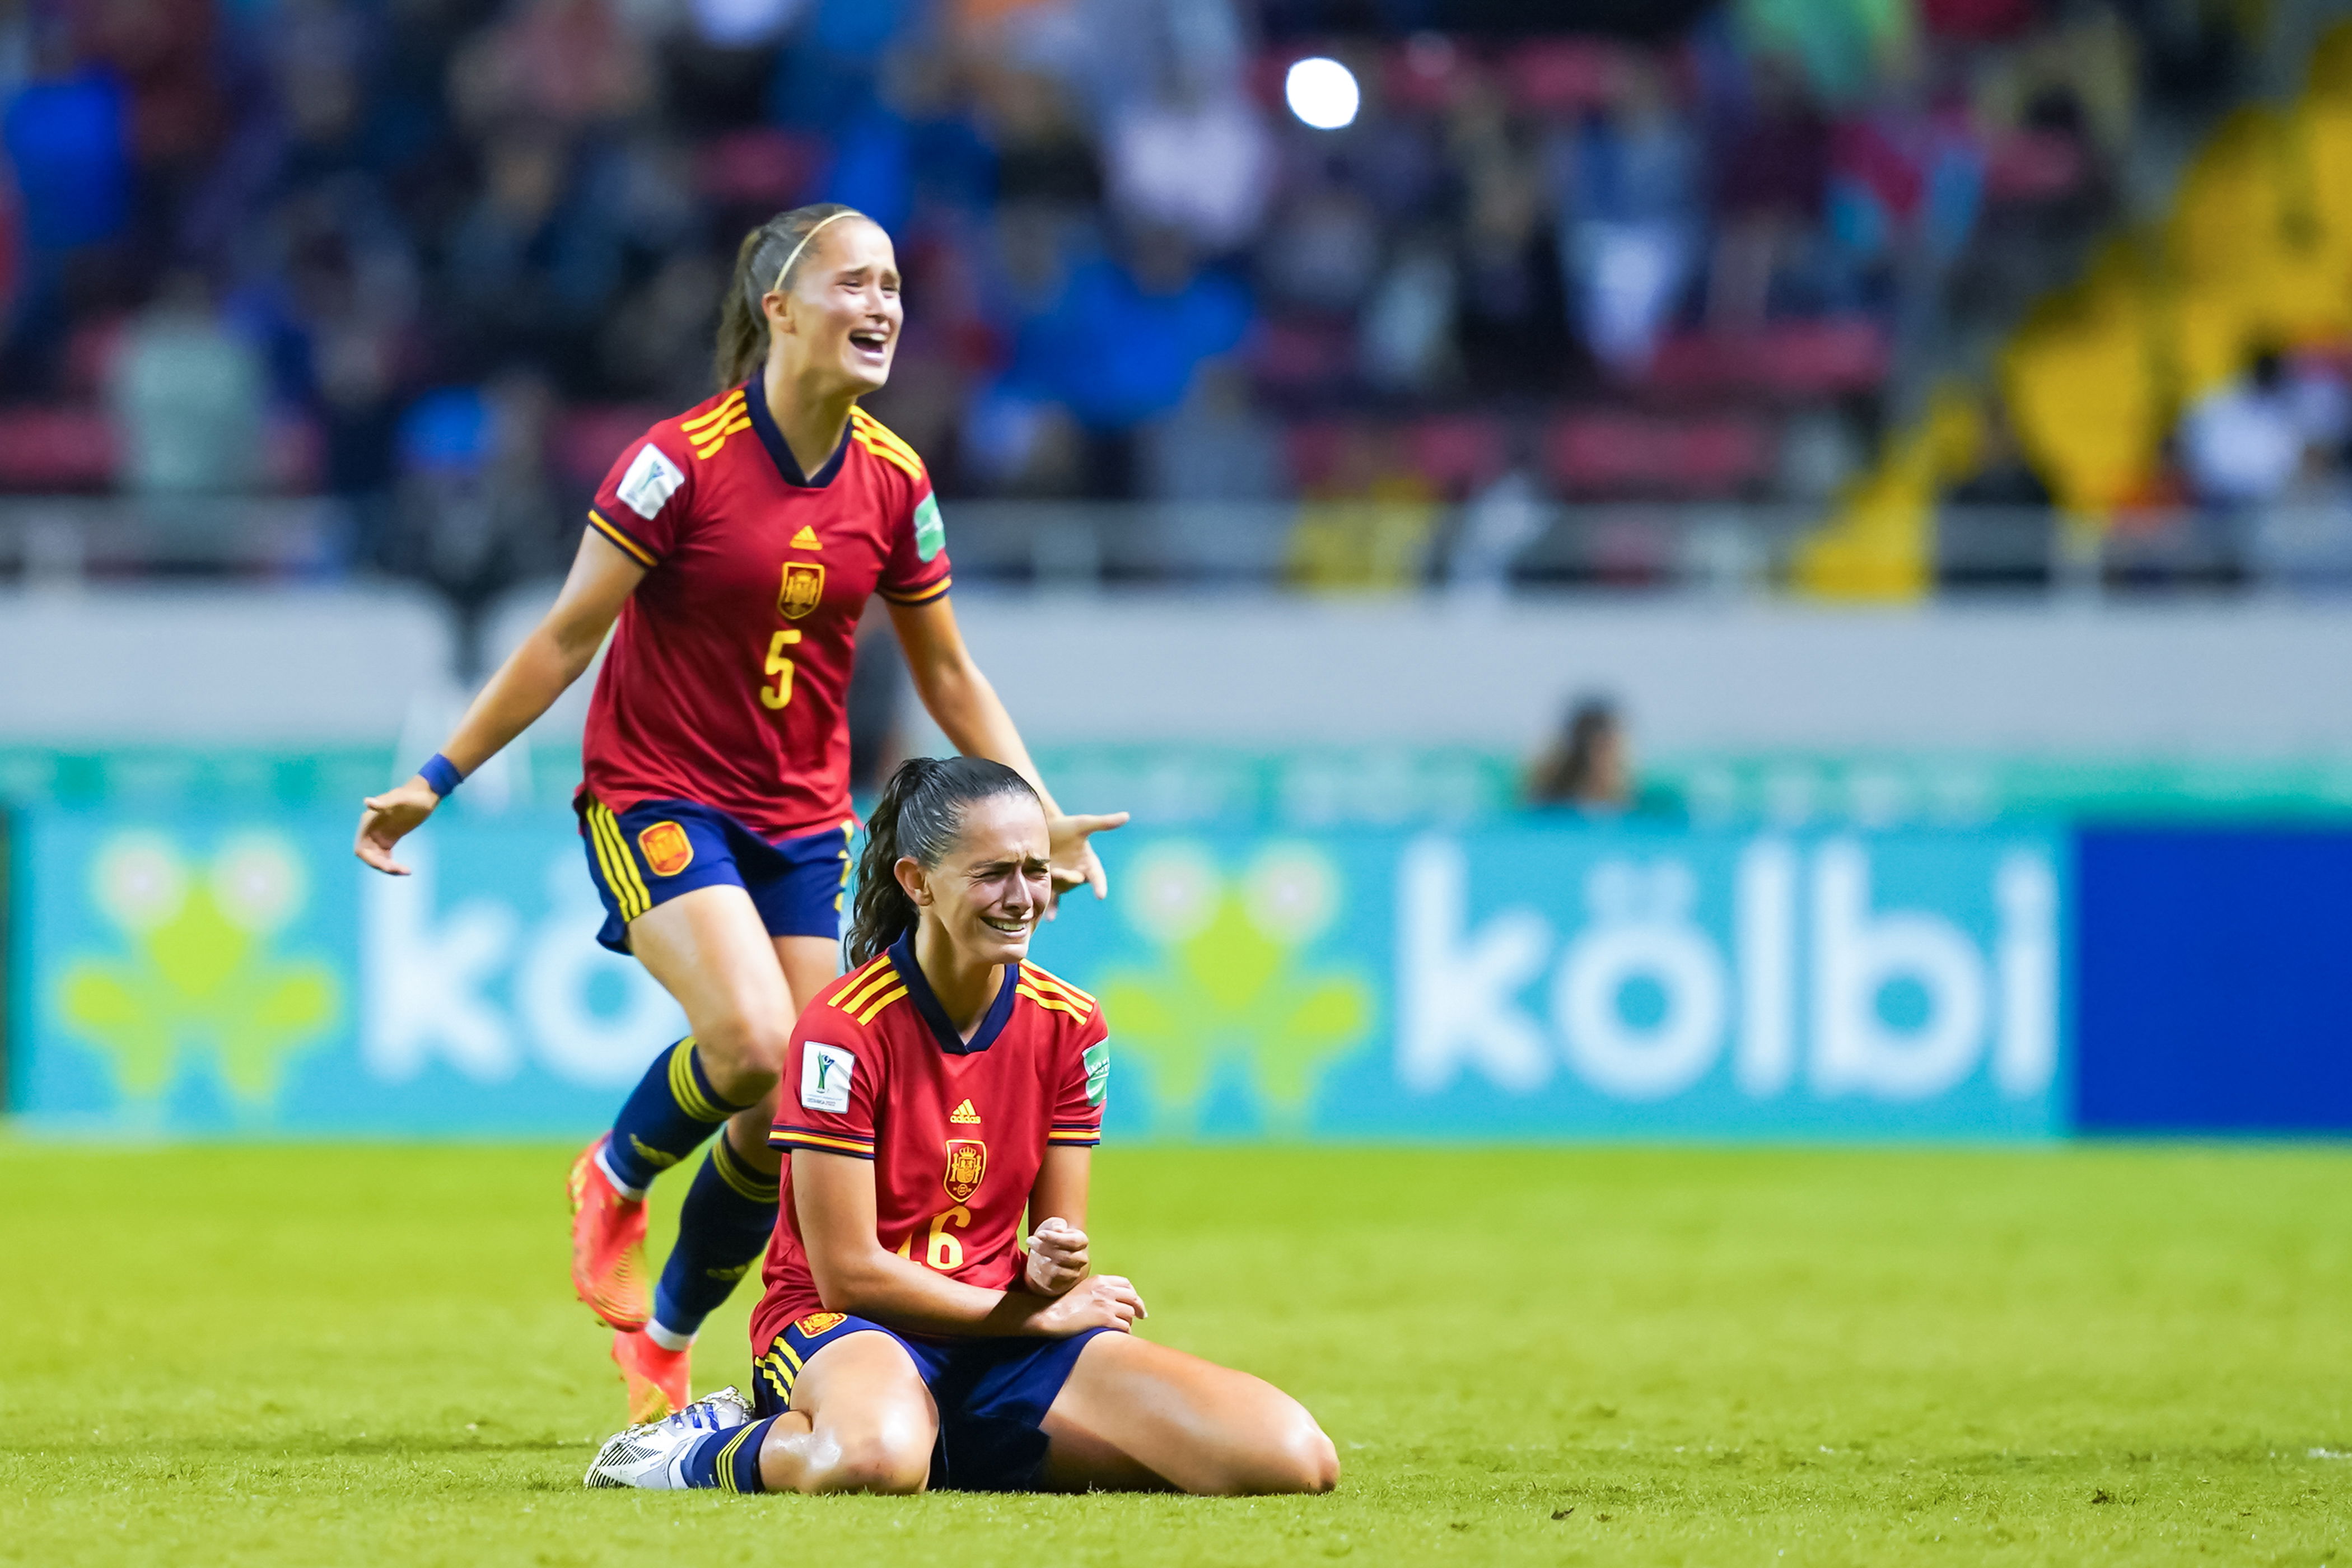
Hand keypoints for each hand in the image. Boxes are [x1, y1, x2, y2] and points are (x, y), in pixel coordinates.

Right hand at [354, 777, 443, 874]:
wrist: (425, 794)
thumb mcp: (401, 799)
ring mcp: (380, 836)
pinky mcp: (389, 839)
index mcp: (369, 822)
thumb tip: (367, 802)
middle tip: (400, 870)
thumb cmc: (413, 795)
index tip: (386, 866)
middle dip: (381, 865)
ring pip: (378, 859)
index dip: (370, 860)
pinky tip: (405, 869)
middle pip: (369, 856)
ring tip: (406, 871)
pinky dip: (393, 864)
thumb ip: (384, 803)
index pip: (361, 848)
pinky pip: (386, 857)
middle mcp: (371, 831)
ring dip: (388, 868)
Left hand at [1024, 1216, 1088, 1296]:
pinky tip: (1036, 1261)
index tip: (1040, 1234)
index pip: (1074, 1241)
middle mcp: (1081, 1258)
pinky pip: (1051, 1277)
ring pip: (1057, 1268)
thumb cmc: (1051, 1240)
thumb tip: (1059, 1229)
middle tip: (1030, 1240)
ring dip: (1041, 1258)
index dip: (1056, 1238)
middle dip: (1044, 1248)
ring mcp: (1074, 1272)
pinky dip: (1041, 1269)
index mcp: (1081, 1241)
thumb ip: (1055, 1224)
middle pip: (1065, 1256)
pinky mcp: (1064, 1283)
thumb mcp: (1051, 1226)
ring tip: (1031, 1248)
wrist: (1047, 1260)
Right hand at [1026, 1273, 1145, 1336]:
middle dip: (1139, 1307)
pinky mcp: (1105, 1319)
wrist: (1054, 1316)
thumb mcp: (1084, 1288)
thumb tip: (1115, 1299)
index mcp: (1101, 1280)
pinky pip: (1125, 1326)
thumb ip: (1100, 1289)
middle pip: (1133, 1297)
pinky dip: (1125, 1331)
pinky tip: (1120, 1334)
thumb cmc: (1065, 1305)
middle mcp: (1106, 1290)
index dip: (1132, 1293)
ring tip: (1124, 1326)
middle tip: (1141, 1315)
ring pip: (1130, 1313)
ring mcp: (1107, 1304)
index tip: (1134, 1301)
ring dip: (1129, 1321)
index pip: (1126, 1283)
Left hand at [1045, 810, 1128, 915]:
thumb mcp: (1083, 824)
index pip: (1097, 876)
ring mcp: (1064, 880)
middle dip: (1067, 878)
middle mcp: (1078, 874)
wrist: (1042, 827)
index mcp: (1089, 863)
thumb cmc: (1065, 826)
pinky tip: (1049, 920)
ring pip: (1062, 888)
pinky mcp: (1050, 883)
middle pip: (1075, 882)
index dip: (1099, 885)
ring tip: (1047, 875)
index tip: (1100, 895)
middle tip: (1056, 871)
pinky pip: (1053, 897)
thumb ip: (1104, 823)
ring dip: (1055, 886)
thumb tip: (1126, 816)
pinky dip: (1052, 908)